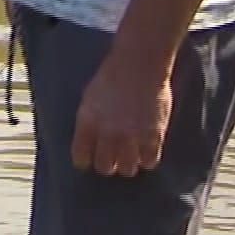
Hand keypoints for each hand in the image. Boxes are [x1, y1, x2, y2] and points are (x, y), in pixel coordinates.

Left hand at [71, 58, 171, 176]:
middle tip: (112, 159)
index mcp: (87, 123)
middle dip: (107, 165)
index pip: (81, 157)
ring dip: (128, 164)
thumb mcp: (89, 97)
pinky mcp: (153, 136)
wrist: (139, 65)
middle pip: (105, 167)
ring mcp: (131, 136)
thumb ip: (89, 121)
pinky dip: (147, 160)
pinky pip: (149, 162)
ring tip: (130, 156)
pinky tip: (146, 152)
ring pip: (127, 169)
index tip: (88, 159)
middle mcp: (108, 133)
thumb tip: (89, 138)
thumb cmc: (112, 75)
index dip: (84, 160)